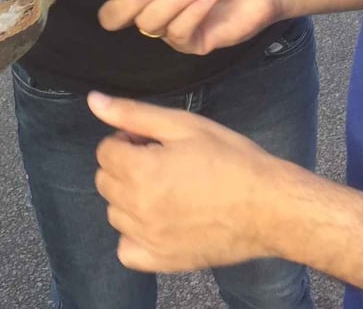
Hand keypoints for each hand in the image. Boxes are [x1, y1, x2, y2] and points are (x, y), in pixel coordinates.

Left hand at [90, 92, 310, 271]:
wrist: (269, 207)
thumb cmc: (232, 160)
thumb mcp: (184, 126)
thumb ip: (134, 114)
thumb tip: (94, 101)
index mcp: (140, 171)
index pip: (104, 151)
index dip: (127, 140)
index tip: (152, 142)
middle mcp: (137, 208)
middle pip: (105, 181)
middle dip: (125, 166)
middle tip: (161, 161)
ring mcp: (148, 238)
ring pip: (114, 213)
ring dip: (129, 198)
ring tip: (165, 189)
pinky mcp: (163, 261)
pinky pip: (126, 250)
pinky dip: (134, 236)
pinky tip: (157, 222)